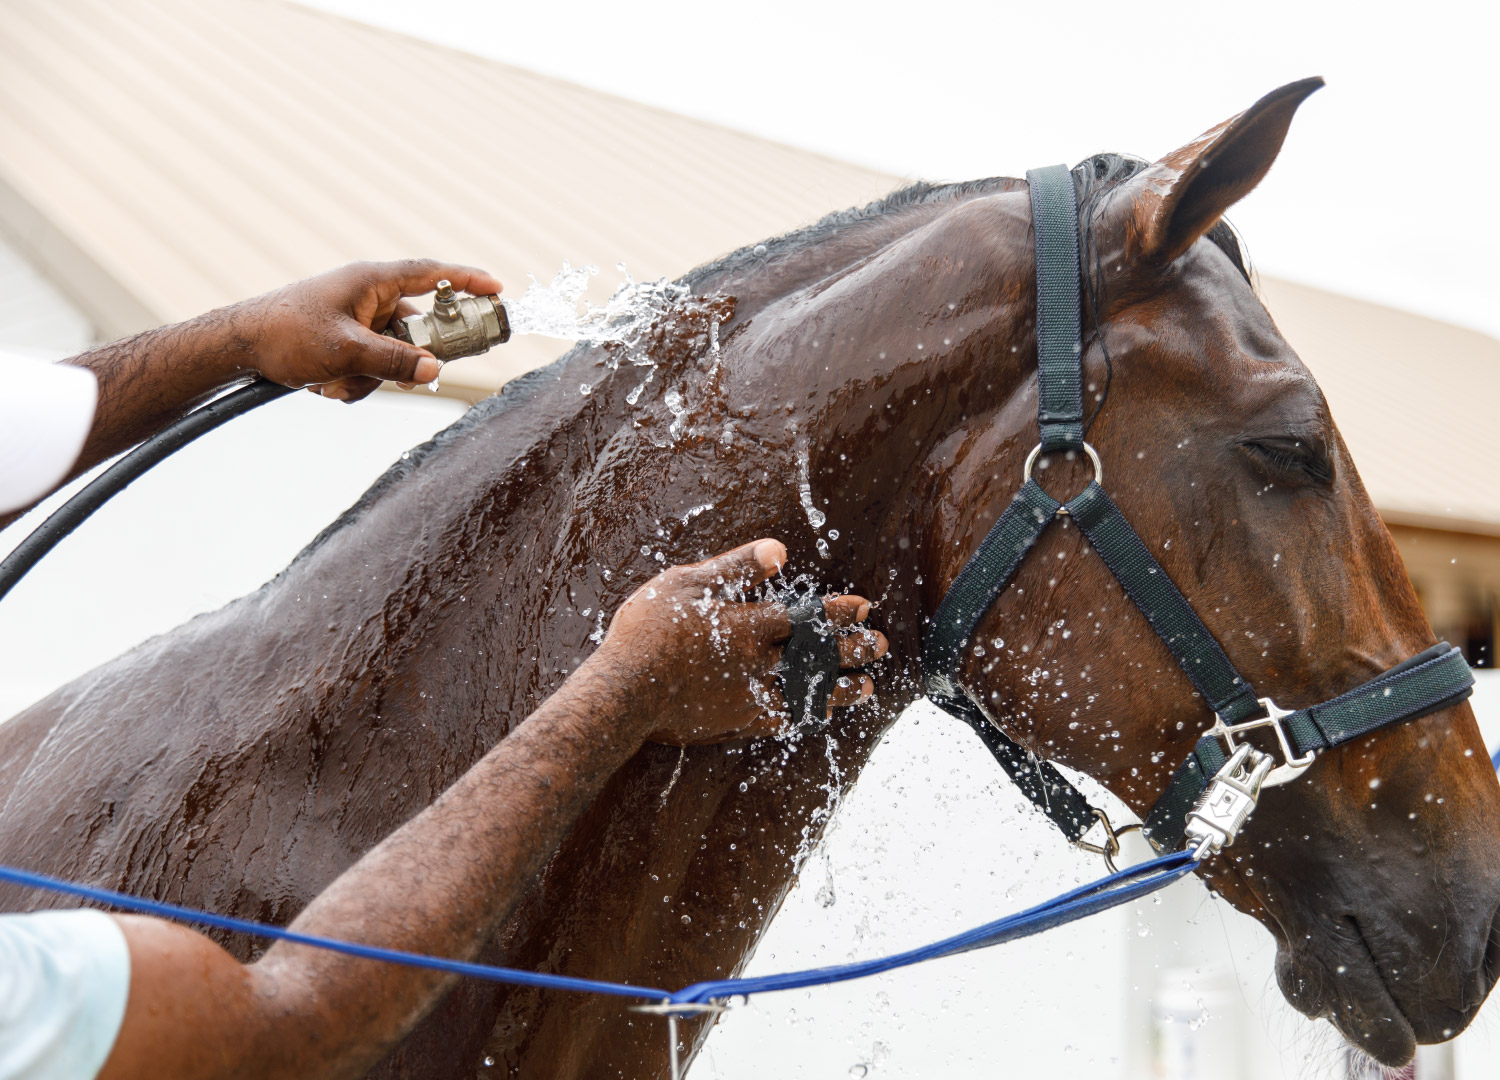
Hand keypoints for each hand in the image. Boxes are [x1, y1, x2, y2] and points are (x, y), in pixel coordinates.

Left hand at [240, 259, 502, 402]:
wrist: (237, 345)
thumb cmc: (286, 333)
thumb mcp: (345, 350)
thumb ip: (394, 361)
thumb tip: (435, 368)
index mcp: (371, 281)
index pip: (431, 275)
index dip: (466, 280)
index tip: (497, 288)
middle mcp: (367, 297)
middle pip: (414, 328)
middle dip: (404, 359)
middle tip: (407, 375)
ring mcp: (355, 320)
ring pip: (389, 354)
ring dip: (369, 376)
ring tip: (335, 380)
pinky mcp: (343, 340)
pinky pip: (367, 365)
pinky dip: (352, 381)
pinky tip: (324, 384)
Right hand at [589, 539, 887, 744]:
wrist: (622, 694)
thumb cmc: (647, 631)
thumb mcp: (686, 584)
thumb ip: (735, 568)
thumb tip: (779, 552)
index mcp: (748, 625)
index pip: (807, 616)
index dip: (838, 612)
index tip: (864, 608)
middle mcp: (758, 664)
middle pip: (817, 657)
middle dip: (853, 650)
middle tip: (880, 645)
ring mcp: (749, 698)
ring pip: (808, 694)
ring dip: (841, 689)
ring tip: (867, 687)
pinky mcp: (735, 724)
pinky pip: (783, 721)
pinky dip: (806, 716)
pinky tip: (819, 714)